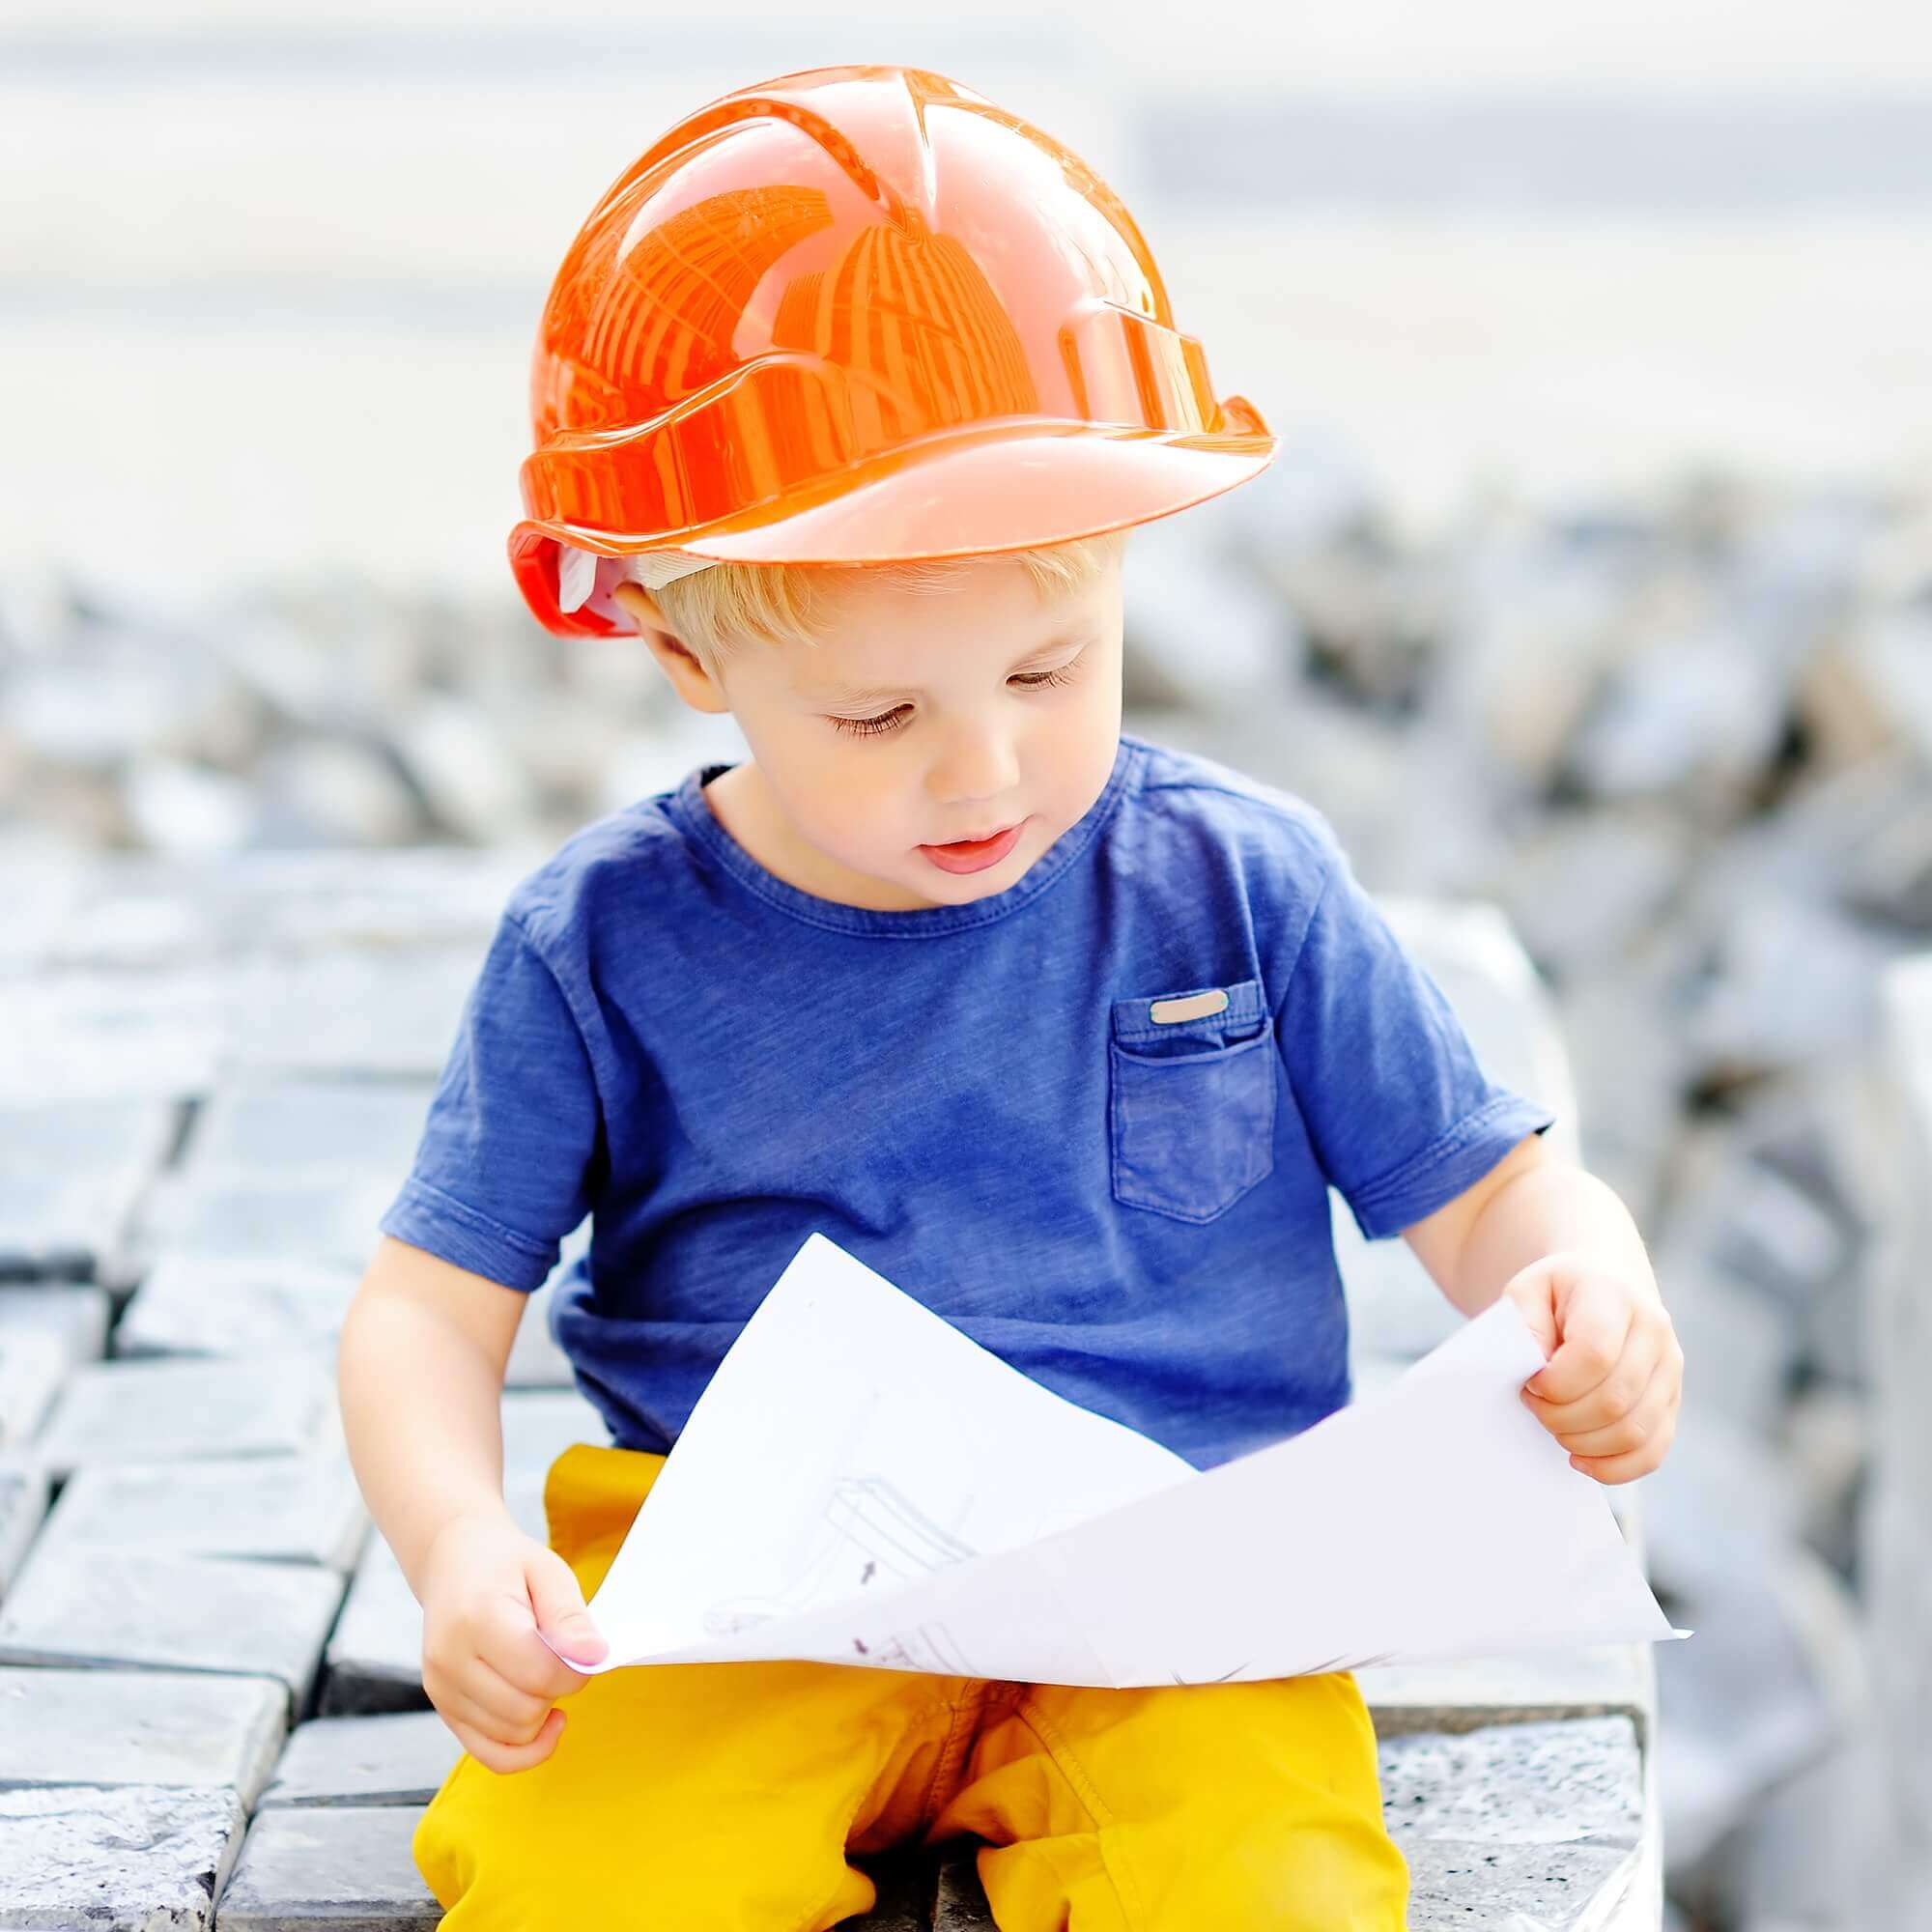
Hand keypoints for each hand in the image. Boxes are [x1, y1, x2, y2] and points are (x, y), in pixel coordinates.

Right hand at [416, 1507, 608, 1773]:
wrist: (455, 1562)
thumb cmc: (507, 1566)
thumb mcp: (549, 1572)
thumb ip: (571, 1618)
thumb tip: (593, 1657)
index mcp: (477, 1618)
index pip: (539, 1673)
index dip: (576, 1670)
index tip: (586, 1651)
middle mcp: (450, 1659)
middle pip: (524, 1711)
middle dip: (558, 1691)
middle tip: (561, 1656)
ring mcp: (441, 1688)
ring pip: (510, 1737)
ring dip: (541, 1715)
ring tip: (542, 1673)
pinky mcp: (443, 1708)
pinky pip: (490, 1754)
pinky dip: (524, 1749)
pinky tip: (543, 1721)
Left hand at [1502, 1250, 1682, 1483]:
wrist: (1607, 1282)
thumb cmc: (1558, 1293)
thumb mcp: (1528, 1290)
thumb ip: (1524, 1324)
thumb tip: (1537, 1369)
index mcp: (1615, 1296)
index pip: (1595, 1355)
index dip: (1556, 1383)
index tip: (1531, 1382)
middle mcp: (1654, 1331)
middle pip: (1614, 1400)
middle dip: (1562, 1417)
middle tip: (1535, 1405)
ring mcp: (1670, 1369)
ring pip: (1634, 1431)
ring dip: (1583, 1443)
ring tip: (1555, 1425)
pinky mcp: (1673, 1401)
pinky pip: (1653, 1451)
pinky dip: (1615, 1467)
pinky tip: (1582, 1460)